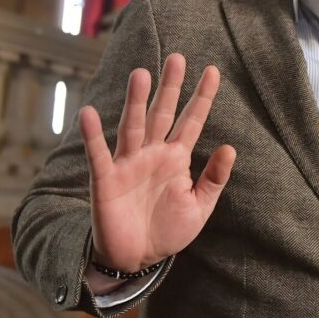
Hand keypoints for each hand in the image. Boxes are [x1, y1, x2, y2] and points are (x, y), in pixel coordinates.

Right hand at [79, 54, 236, 276]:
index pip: (191, 121)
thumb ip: (214, 179)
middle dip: (170, 87)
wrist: (137, 259)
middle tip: (178, 58)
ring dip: (136, 101)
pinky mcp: (106, 180)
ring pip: (133, 126)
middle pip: (162, 114)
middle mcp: (152, 153)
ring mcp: (128, 164)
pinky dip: (92, 135)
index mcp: (176, 158)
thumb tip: (230, 147)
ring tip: (141, 74)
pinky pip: (98, 154)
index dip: (202, 98)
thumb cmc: (167, 231)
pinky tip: (88, 112)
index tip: (213, 71)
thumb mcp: (199, 207)